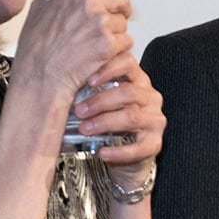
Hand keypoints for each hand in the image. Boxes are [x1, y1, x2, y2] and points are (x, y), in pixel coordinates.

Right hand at [13, 0, 135, 97]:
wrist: (39, 80)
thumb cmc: (36, 54)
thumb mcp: (36, 15)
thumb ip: (52, 2)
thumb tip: (55, 0)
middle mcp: (88, 1)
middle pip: (122, 0)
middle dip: (119, 12)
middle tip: (106, 25)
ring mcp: (100, 22)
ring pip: (124, 24)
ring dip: (116, 35)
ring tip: (94, 46)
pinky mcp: (109, 43)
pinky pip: (125, 43)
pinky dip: (117, 51)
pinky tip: (99, 57)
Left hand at [72, 51, 164, 183]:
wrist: (125, 155)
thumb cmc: (111, 123)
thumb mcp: (103, 103)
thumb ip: (91, 91)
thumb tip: (63, 85)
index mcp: (138, 81)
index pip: (127, 63)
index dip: (108, 69)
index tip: (88, 80)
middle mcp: (150, 98)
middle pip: (128, 92)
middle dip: (100, 101)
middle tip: (79, 111)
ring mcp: (155, 120)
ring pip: (132, 116)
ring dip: (104, 122)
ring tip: (85, 129)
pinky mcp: (155, 144)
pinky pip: (138, 148)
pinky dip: (118, 151)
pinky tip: (102, 153)